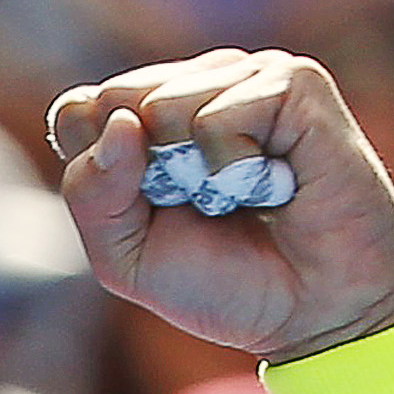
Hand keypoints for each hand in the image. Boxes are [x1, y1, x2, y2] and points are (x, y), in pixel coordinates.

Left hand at [48, 49, 393, 361]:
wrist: (313, 314)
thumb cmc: (224, 284)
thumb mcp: (126, 258)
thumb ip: (91, 194)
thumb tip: (120, 121)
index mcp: (149, 120)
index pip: (80, 111)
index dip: (98, 170)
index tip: (147, 214)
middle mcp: (196, 87)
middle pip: (115, 100)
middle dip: (143, 176)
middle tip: (202, 210)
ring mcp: (246, 79)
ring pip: (163, 102)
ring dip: (193, 174)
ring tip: (242, 195)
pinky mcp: (293, 85)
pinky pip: (219, 114)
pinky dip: (234, 166)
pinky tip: (272, 184)